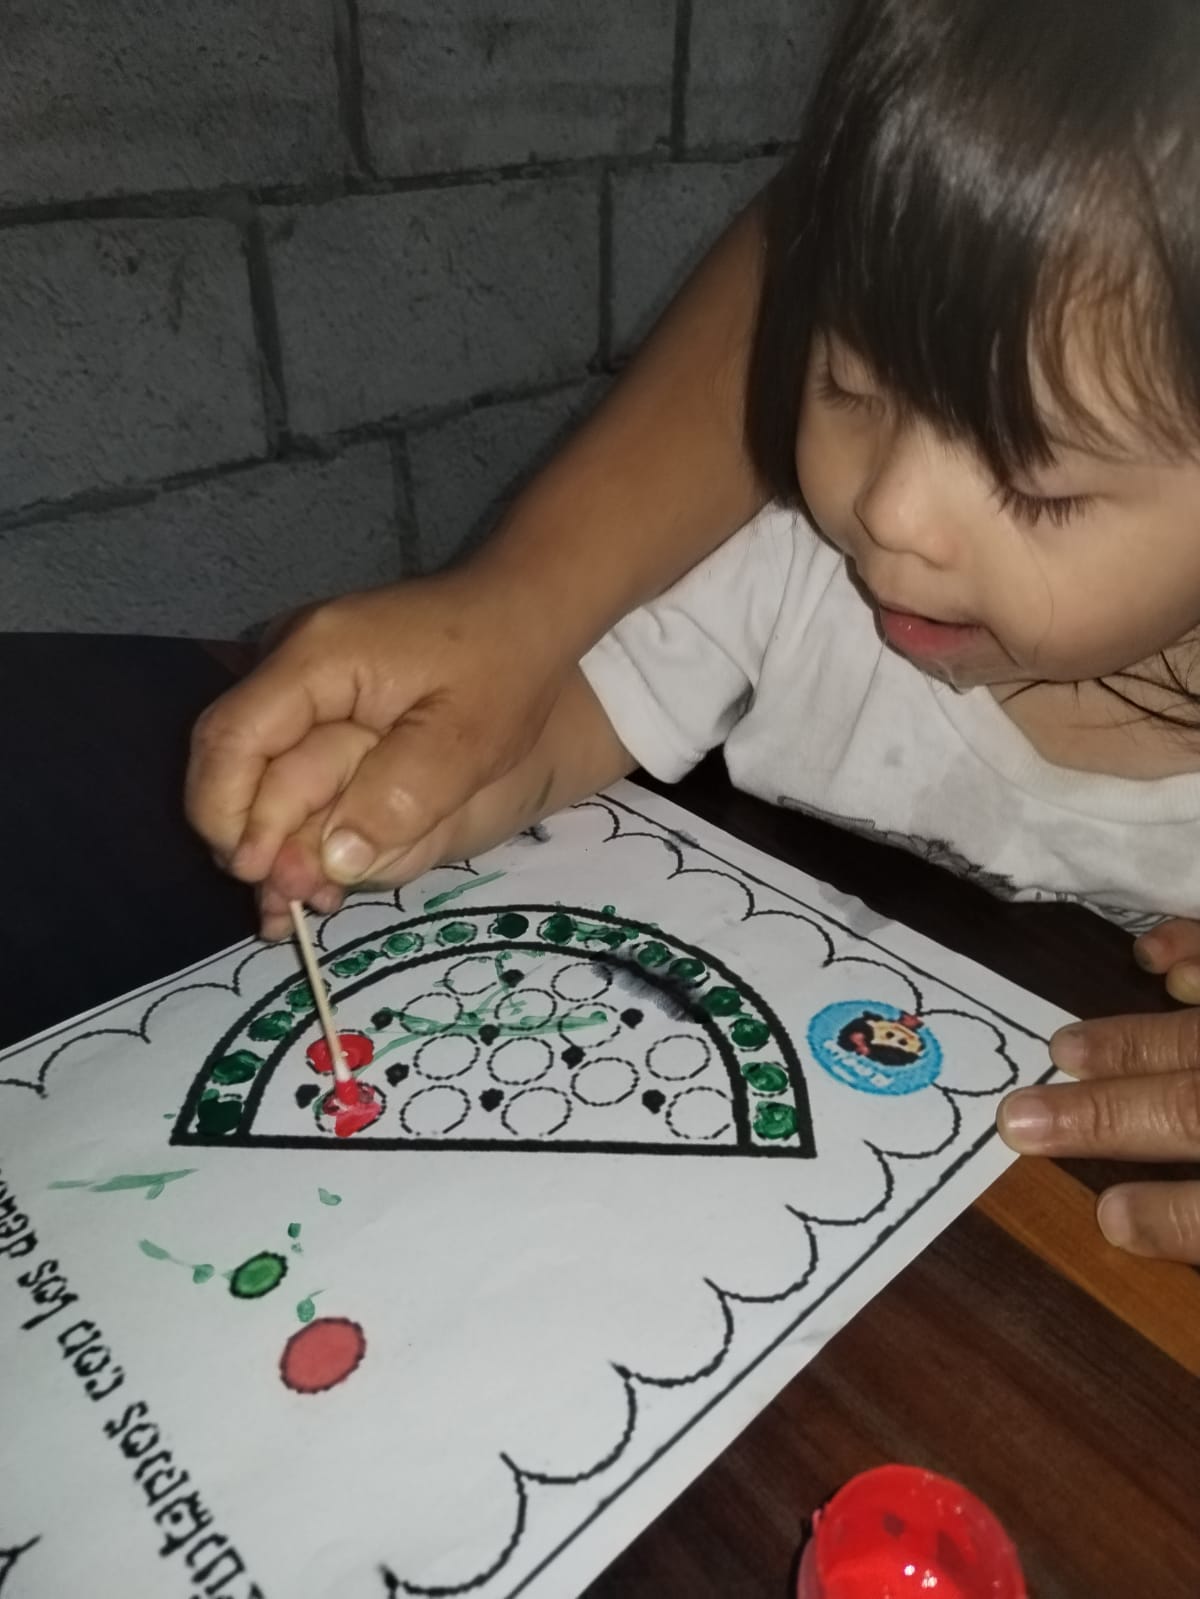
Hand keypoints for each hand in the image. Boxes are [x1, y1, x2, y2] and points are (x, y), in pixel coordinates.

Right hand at [186, 568, 566, 930]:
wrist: (523, 610)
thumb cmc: (504, 669)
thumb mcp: (467, 742)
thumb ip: (400, 799)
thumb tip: (333, 863)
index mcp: (316, 660)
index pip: (230, 739)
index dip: (229, 815)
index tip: (256, 875)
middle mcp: (289, 659)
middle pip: (229, 756)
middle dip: (246, 837)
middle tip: (282, 909)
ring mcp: (300, 674)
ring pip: (255, 764)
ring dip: (272, 834)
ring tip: (307, 899)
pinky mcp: (319, 693)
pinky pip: (287, 756)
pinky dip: (296, 811)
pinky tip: (323, 863)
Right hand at [998, 921, 1199, 1262]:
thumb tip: (1132, 1227)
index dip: (1168, 1217)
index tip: (1107, 1220)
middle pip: (1189, 1111)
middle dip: (1104, 1116)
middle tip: (1016, 1121)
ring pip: (1197, 1038)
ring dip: (1127, 1043)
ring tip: (1062, 1048)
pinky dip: (1193, 950)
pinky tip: (1152, 959)